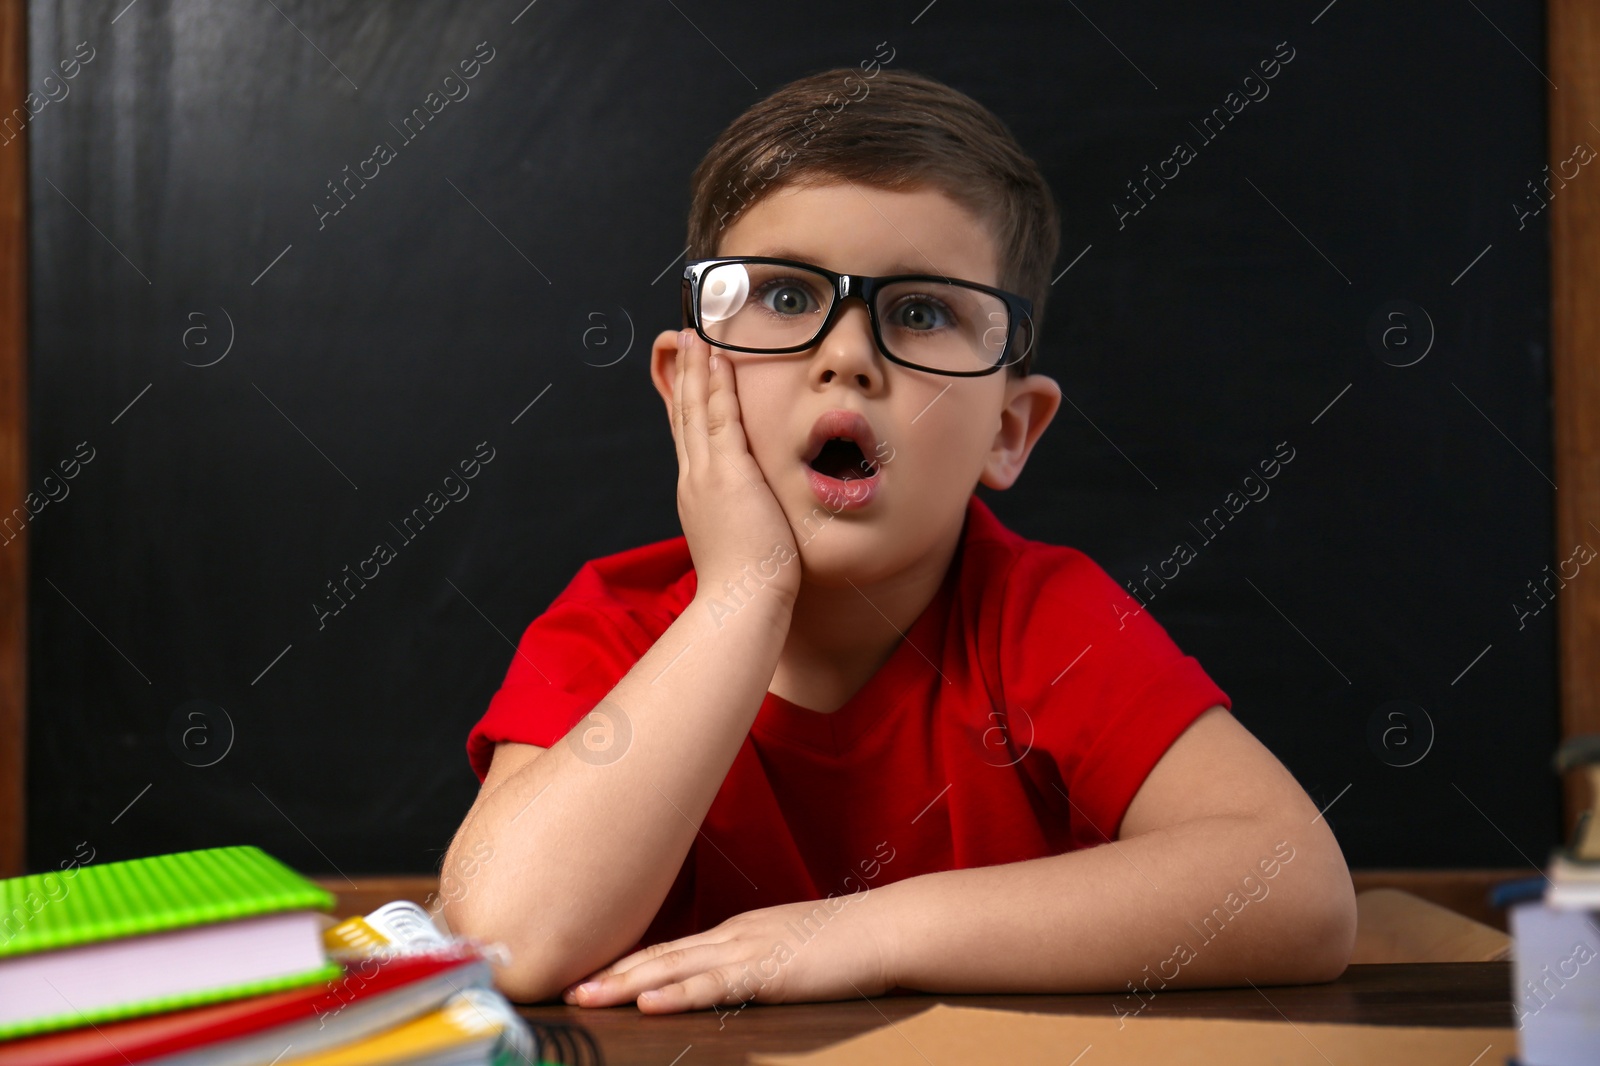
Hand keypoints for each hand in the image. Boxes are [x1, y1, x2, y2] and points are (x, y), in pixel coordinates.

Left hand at [558, 893, 895, 1013]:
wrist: (886, 927)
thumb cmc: (845, 943)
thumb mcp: (787, 948)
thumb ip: (752, 962)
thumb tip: (723, 979)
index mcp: (736, 932)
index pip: (669, 949)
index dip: (626, 963)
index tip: (588, 975)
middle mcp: (733, 935)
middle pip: (659, 955)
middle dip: (609, 973)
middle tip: (564, 988)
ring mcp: (749, 951)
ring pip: (674, 968)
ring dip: (626, 984)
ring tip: (586, 997)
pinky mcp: (769, 972)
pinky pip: (714, 986)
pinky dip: (676, 993)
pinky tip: (648, 1002)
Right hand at [668, 328, 800, 607]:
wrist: (741, 603)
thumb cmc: (747, 584)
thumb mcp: (738, 539)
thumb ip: (741, 516)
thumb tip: (752, 510)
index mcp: (697, 494)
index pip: (688, 437)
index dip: (685, 401)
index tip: (686, 374)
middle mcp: (694, 479)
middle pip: (682, 415)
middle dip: (683, 375)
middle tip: (682, 339)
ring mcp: (707, 475)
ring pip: (695, 409)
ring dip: (696, 369)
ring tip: (695, 335)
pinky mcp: (728, 474)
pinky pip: (719, 419)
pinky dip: (715, 386)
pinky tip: (717, 360)